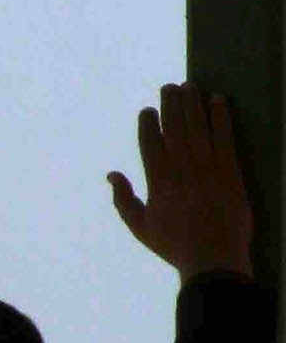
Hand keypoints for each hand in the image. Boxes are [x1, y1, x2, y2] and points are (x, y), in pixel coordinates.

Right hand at [108, 83, 253, 280]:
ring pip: (197, 128)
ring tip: (190, 85)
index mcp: (157, 182)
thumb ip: (123, 199)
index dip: (149, 124)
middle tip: (169, 87)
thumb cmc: (173, 245)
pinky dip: (220, 116)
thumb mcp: (139, 226)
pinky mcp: (230, 171)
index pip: (150, 144)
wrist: (213, 257)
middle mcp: (181, 170)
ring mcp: (207, 169)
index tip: (148, 109)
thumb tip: (111, 174)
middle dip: (171, 105)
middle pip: (174, 129)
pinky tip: (218, 100)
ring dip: (193, 104)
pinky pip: (224, 137)